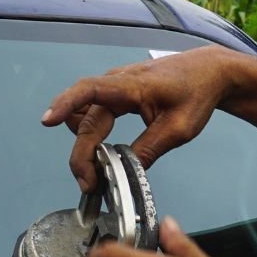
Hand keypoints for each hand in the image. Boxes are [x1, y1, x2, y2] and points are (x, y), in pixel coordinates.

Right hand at [40, 46, 247, 190]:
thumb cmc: (197, 93)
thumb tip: (125, 171)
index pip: (89, 90)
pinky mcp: (116, 94)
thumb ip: (150, 149)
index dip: (65, 104)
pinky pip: (93, 113)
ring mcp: (114, 88)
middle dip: (83, 155)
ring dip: (84, 145)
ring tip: (95, 172)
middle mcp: (117, 83)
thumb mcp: (180, 128)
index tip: (48, 121)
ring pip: (86, 118)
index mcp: (133, 86)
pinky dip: (91, 134)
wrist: (208, 71)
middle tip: (89, 185)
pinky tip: (101, 153)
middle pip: (86, 121)